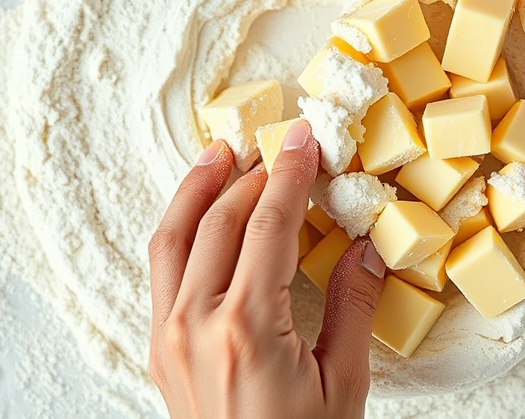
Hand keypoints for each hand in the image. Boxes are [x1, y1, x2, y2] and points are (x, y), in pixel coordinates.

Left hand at [148, 120, 386, 418]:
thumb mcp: (343, 385)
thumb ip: (353, 308)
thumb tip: (365, 248)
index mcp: (248, 328)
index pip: (268, 225)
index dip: (289, 174)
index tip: (304, 139)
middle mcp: (196, 323)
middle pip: (219, 220)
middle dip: (251, 173)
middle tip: (277, 144)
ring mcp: (168, 334)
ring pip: (175, 237)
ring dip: (198, 188)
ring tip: (222, 153)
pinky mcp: (158, 346)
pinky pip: (163, 268)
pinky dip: (181, 228)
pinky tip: (201, 212)